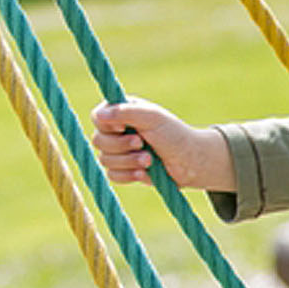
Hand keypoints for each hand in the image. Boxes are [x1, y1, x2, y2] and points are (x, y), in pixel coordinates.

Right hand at [91, 97, 233, 189]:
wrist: (191, 162)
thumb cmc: (174, 134)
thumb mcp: (152, 118)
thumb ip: (126, 112)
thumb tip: (99, 114)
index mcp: (122, 113)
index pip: (97, 117)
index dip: (108, 125)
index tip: (124, 128)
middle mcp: (117, 132)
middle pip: (98, 140)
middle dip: (121, 145)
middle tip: (141, 143)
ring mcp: (120, 152)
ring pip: (105, 160)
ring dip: (129, 161)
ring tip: (149, 160)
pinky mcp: (125, 170)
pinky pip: (112, 175)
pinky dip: (129, 175)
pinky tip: (144, 173)